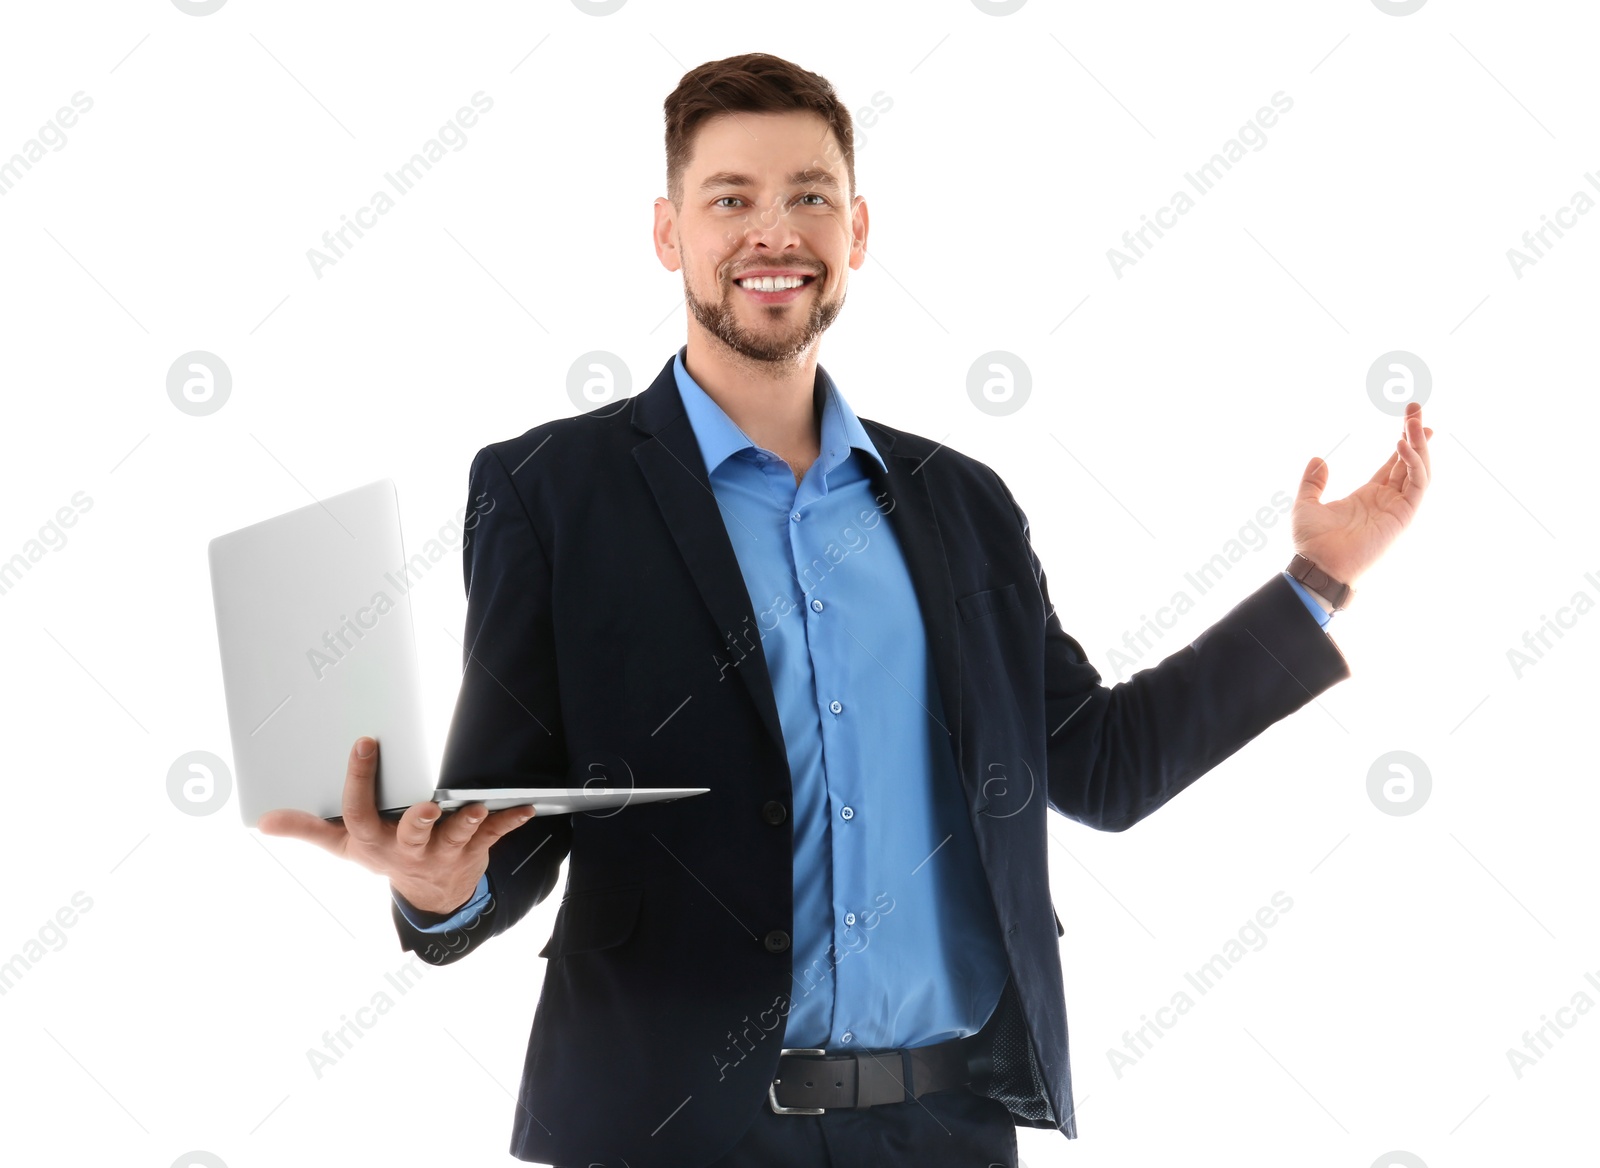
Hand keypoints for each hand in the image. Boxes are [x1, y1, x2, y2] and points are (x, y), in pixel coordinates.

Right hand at [256, 737, 534, 914]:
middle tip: (429, 807)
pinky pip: (494, 837)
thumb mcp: (342, 846)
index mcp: (372, 842)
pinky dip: (510, 822)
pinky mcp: (473, 852)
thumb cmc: (382, 854)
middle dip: (420, 823)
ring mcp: (442, 853)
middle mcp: (407, 850)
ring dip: (469, 824)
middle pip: (412, 837)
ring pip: (456, 839)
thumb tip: (262, 820)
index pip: (359, 814)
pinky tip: (525, 809)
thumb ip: (307, 829)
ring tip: (480, 808)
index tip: (364, 742)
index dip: (359, 780)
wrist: (430, 895)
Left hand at [1292, 401, 1432, 587]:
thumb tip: (1318, 459)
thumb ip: (1313, 482)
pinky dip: (1414, 463)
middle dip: (1416, 434)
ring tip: (1413, 420)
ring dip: (1419, 444)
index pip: (1394, 463)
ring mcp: (1398, 508)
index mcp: (1369, 496)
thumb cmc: (1312, 543)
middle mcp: (1388, 500)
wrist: (1317, 567)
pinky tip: (1401, 445)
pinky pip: (1416, 485)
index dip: (1403, 441)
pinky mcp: (1403, 516)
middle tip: (1415, 407)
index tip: (1409, 418)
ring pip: (1419, 469)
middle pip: (1410, 461)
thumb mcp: (1306, 505)